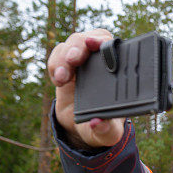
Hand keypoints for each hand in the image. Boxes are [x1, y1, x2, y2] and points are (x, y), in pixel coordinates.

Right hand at [48, 28, 124, 147]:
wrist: (86, 127)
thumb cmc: (104, 126)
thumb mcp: (109, 133)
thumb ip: (106, 131)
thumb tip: (97, 124)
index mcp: (118, 71)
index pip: (112, 45)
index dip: (103, 41)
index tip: (95, 44)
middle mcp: (100, 61)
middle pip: (89, 39)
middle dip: (80, 45)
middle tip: (74, 60)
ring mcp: (82, 61)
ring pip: (71, 45)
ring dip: (64, 57)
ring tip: (61, 78)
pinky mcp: (66, 66)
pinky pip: (57, 56)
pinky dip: (55, 64)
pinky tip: (57, 80)